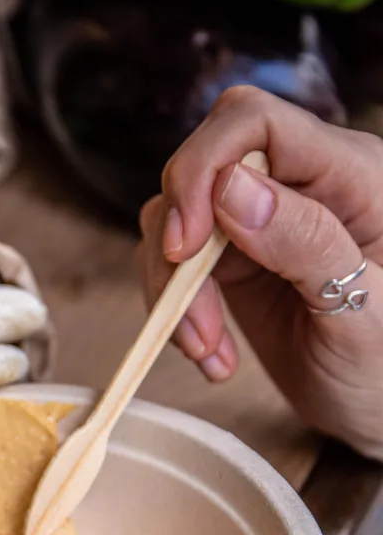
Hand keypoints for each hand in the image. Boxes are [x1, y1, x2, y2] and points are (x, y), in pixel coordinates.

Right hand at [136, 86, 382, 459]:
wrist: (378, 411)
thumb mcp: (363, 310)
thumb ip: (307, 242)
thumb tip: (229, 189)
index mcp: (349, 175)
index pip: (254, 123)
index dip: (202, 168)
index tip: (184, 245)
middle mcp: (298, 188)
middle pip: (201, 167)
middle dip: (178, 239)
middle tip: (184, 309)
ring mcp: (258, 225)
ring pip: (173, 219)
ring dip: (172, 290)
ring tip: (207, 351)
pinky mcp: (231, 264)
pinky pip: (173, 265)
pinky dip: (175, 312)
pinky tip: (211, 356)